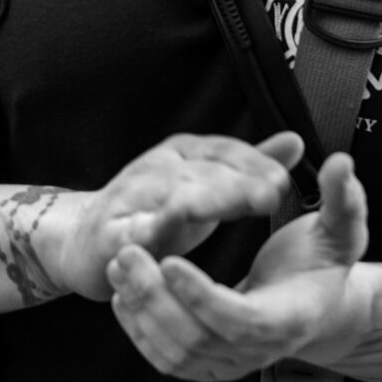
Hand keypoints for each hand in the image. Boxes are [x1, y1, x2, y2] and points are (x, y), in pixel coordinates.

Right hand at [46, 131, 302, 302]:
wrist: (84, 240)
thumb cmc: (154, 212)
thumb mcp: (207, 184)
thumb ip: (250, 166)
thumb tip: (296, 142)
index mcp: (184, 154)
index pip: (224, 150)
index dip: (254, 164)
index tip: (283, 182)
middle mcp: (158, 167)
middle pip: (202, 171)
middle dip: (237, 182)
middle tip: (271, 194)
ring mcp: (131, 197)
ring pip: (169, 196)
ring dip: (201, 200)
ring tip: (228, 208)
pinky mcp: (110, 232)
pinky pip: (130, 231)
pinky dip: (146, 232)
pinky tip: (162, 236)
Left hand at [108, 150, 367, 381]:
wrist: (319, 309)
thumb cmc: (324, 264)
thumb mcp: (342, 230)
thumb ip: (343, 198)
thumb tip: (341, 163)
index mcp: (290, 317)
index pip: (241, 321)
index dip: (203, 296)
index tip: (170, 261)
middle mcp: (261, 352)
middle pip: (199, 340)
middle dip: (157, 298)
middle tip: (128, 255)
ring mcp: (234, 365)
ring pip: (178, 355)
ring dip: (142, 313)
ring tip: (121, 266)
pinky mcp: (211, 367)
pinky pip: (169, 361)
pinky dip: (141, 332)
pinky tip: (125, 296)